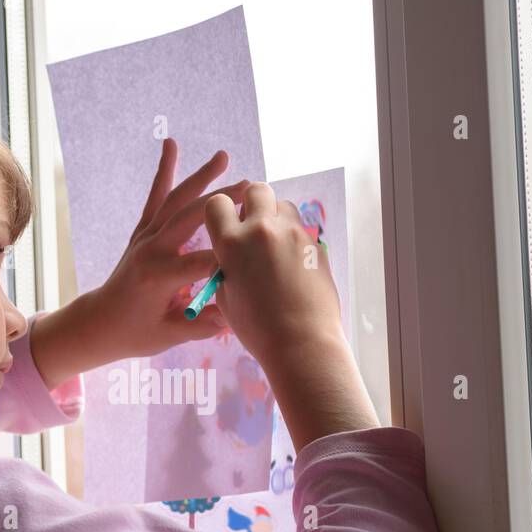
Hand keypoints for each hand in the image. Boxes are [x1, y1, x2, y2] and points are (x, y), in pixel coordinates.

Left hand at [91, 138, 250, 359]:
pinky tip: (171, 144)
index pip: (203, 262)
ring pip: (175, 200)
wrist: (101, 322)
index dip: (230, 259)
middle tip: (251, 186)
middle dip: (221, 201)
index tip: (256, 253)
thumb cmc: (136, 334)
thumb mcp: (170, 336)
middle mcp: (150, 249)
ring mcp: (145, 236)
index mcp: (158, 276)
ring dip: (200, 176)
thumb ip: (202, 325)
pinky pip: (156, 196)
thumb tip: (233, 315)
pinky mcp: (143, 230)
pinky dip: (164, 169)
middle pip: (191, 218)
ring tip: (223, 155)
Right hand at [202, 181, 344, 369]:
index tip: (225, 224)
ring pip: (282, 205)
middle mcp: (262, 230)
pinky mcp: (315, 244)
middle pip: (256, 189)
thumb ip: (225, 266)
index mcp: (231, 244)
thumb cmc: (257, 328)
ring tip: (274, 246)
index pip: (217, 203)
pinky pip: (301, 229)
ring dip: (275, 218)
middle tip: (252, 226)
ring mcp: (293, 234)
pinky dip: (293, 240)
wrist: (300, 342)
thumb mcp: (226, 297)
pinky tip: (292, 266)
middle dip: (252, 202)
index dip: (219, 212)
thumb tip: (231, 254)